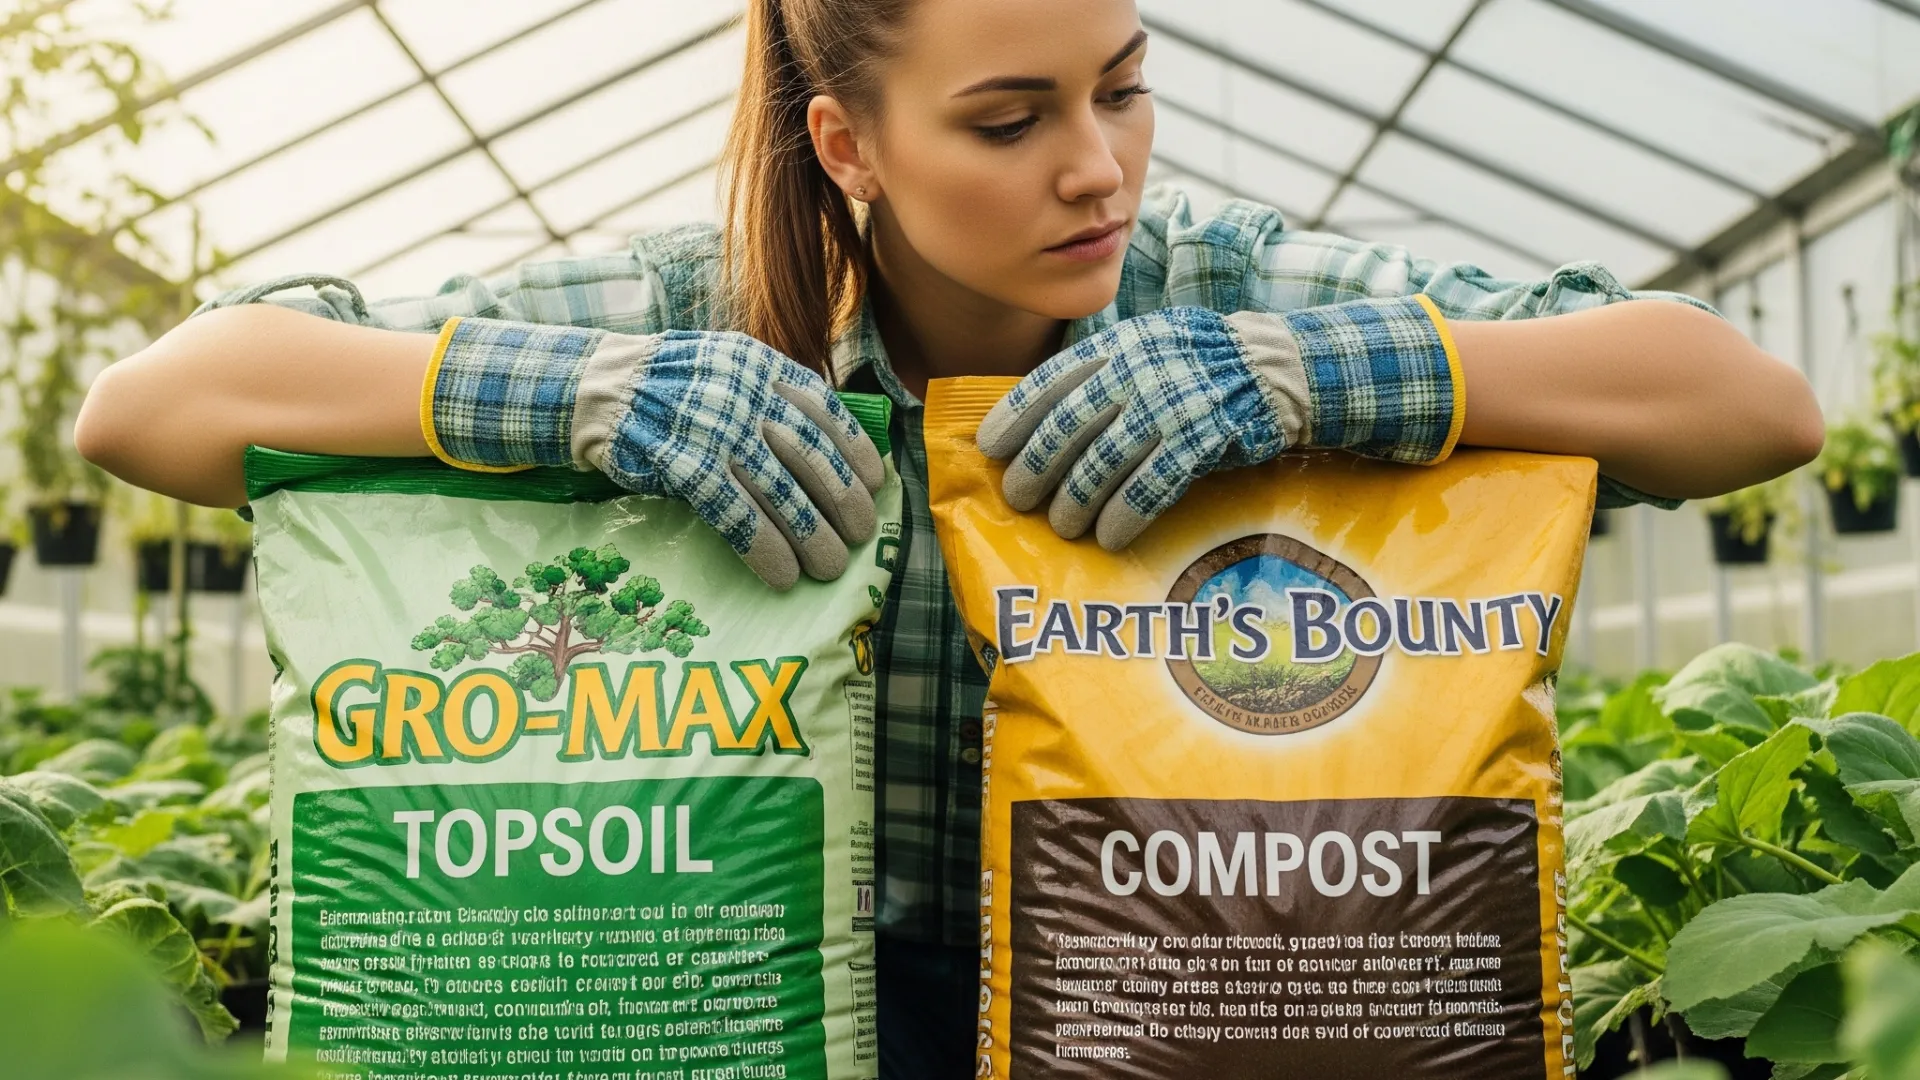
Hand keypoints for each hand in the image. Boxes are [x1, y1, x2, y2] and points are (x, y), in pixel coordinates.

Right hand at [594, 330, 885, 589]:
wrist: (596, 389)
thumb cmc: (670, 388)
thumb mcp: (728, 367)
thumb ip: (773, 395)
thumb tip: (829, 447)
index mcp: (760, 366)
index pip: (825, 410)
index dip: (855, 451)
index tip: (875, 484)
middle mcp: (744, 394)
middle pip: (811, 455)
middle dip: (843, 500)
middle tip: (860, 535)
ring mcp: (714, 430)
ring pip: (780, 491)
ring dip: (811, 535)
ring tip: (830, 566)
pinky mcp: (684, 466)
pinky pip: (737, 515)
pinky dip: (765, 549)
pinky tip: (782, 575)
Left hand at [976, 297, 1460, 549]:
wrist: (1284, 369)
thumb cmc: (1207, 367)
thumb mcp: (1152, 348)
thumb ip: (1105, 375)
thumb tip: (1046, 421)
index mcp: (1121, 345)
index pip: (1052, 379)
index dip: (1016, 416)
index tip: (989, 447)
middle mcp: (1141, 370)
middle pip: (1070, 425)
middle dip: (1036, 467)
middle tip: (1018, 499)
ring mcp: (1173, 403)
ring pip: (1104, 460)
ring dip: (1076, 500)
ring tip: (1062, 527)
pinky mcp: (1205, 437)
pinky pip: (1151, 484)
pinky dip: (1124, 514)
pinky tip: (1108, 538)